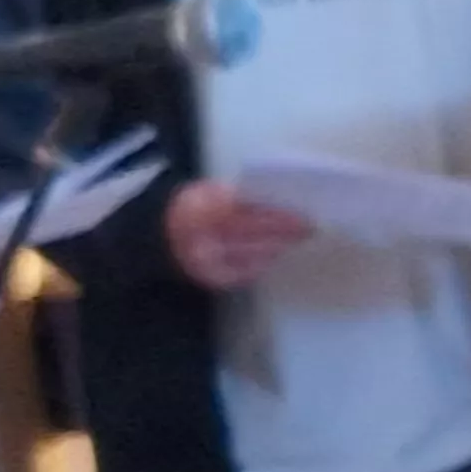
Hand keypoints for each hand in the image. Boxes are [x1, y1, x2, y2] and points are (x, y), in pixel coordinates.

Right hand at [161, 179, 316, 291]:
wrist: (161, 237)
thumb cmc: (193, 208)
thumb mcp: (209, 192)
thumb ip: (239, 196)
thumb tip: (280, 198)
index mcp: (203, 211)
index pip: (248, 214)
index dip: (277, 216)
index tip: (302, 214)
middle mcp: (204, 240)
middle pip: (255, 238)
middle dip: (285, 233)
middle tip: (309, 227)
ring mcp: (208, 264)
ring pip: (254, 257)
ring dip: (279, 247)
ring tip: (299, 237)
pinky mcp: (212, 280)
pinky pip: (247, 272)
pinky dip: (264, 261)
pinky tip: (277, 251)